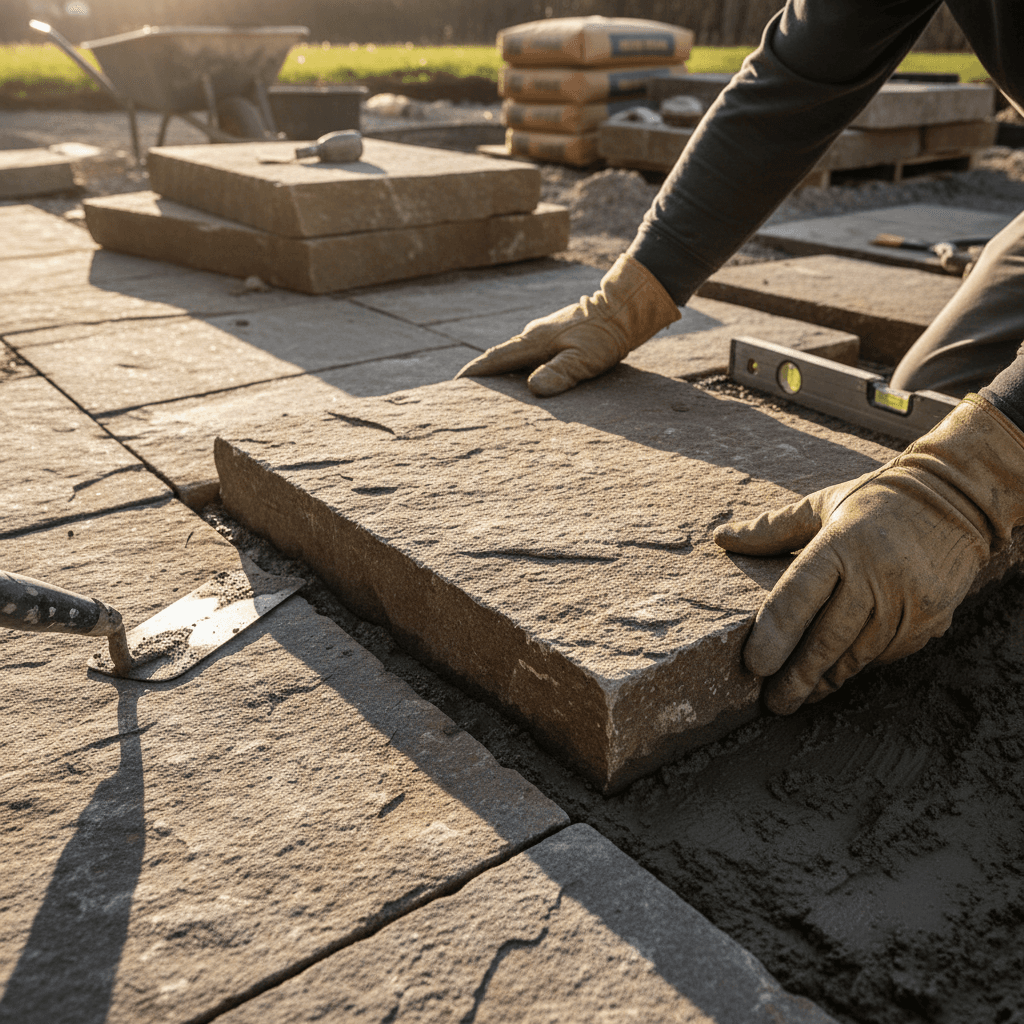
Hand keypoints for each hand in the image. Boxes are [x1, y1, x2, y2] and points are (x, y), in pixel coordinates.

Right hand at [456, 254, 678, 396]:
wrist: (624, 309)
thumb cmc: (606, 335)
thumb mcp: (585, 358)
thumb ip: (561, 372)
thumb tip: (534, 388)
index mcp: (533, 341)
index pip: (494, 359)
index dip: (474, 373)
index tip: (454, 385)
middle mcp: (533, 337)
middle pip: (499, 359)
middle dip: (481, 377)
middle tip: (464, 397)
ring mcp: (543, 336)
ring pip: (514, 358)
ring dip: (500, 375)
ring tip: (488, 397)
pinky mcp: (555, 339)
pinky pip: (528, 357)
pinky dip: (518, 371)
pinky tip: (521, 385)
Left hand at [714, 396, 1023, 712]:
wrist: (957, 500)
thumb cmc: (875, 503)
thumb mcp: (821, 505)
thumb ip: (772, 529)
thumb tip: (720, 537)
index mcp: (841, 543)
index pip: (798, 597)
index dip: (774, 636)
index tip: (754, 666)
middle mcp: (876, 574)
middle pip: (828, 639)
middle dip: (797, 677)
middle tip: (773, 703)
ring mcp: (909, 599)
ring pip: (858, 654)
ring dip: (827, 679)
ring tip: (801, 695)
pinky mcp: (932, 617)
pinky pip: (888, 653)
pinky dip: (861, 664)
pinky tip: (839, 672)